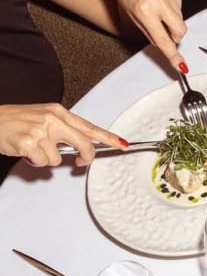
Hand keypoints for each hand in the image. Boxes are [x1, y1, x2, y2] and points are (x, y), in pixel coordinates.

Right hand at [0, 103, 125, 165]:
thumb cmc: (15, 121)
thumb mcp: (41, 118)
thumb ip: (61, 130)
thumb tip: (79, 148)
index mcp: (57, 111)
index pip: (88, 126)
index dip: (107, 137)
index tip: (122, 143)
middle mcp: (52, 119)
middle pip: (84, 143)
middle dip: (86, 157)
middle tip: (80, 162)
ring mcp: (41, 131)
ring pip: (59, 159)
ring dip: (47, 160)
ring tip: (33, 149)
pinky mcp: (30, 143)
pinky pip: (43, 163)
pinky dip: (35, 162)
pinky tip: (25, 151)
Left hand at [103, 0, 186, 71]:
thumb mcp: (133, 17)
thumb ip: (151, 32)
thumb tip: (168, 45)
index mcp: (144, 11)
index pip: (163, 39)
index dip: (173, 54)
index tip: (181, 66)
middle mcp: (157, 0)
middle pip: (180, 30)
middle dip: (176, 35)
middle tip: (166, 30)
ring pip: (180, 17)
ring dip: (172, 17)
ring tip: (158, 6)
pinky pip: (180, 3)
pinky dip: (173, 4)